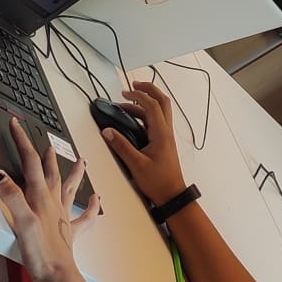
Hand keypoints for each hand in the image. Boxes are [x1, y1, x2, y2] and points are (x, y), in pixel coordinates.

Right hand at [0, 118, 99, 281]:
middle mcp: (53, 204)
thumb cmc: (41, 254)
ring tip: (81, 159)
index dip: (22, 142)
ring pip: (70, 189)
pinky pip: (85, 217)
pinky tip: (96, 199)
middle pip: (49, 172)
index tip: (16, 124)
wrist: (59, 278)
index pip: (29, 163)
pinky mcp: (69, 233)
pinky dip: (91, 206)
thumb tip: (0, 174)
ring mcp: (63, 218)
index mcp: (40, 198)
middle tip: (43, 140)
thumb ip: (11, 197)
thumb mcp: (21, 223)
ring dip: (74, 173)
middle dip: (43, 154)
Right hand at [103, 80, 185, 204]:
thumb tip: (108, 132)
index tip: (126, 91)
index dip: (139, 95)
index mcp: (161, 133)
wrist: (172, 195)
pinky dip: (145, 115)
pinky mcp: (163, 143)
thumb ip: (121, 146)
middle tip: (134, 85)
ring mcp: (166, 137)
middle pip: (162, 102)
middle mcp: (166, 132)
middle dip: (149, 90)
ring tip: (127, 103)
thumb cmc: (159, 182)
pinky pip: (156, 122)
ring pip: (159, 111)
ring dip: (145, 103)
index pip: (152, 105)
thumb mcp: (136, 164)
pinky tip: (133, 119)